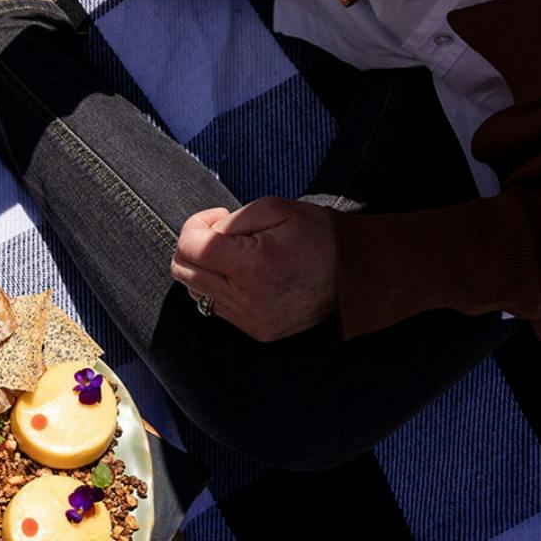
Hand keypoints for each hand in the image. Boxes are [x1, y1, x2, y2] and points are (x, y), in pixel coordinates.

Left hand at [171, 198, 338, 340]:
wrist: (359, 273)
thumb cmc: (317, 234)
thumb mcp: (273, 209)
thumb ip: (228, 221)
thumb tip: (203, 237)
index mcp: (250, 267)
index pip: (189, 247)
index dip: (195, 225)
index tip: (218, 217)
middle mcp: (246, 300)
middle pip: (182, 271)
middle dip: (194, 245)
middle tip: (222, 232)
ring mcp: (251, 320)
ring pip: (195, 291)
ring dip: (205, 268)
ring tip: (236, 254)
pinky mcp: (257, 331)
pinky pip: (217, 307)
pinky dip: (221, 288)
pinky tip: (247, 275)